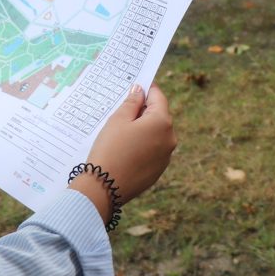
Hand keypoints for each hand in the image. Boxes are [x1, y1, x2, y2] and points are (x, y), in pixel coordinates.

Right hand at [74, 84, 175, 216]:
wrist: (104, 188)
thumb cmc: (110, 149)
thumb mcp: (118, 120)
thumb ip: (132, 102)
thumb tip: (140, 90)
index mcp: (162, 122)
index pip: (158, 97)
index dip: (146, 90)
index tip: (135, 87)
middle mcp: (170, 138)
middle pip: (159, 115)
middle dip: (143, 111)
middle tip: (121, 113)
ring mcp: (166, 156)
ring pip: (156, 134)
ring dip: (143, 129)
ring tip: (121, 134)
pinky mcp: (159, 170)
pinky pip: (153, 150)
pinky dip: (143, 146)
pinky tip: (125, 150)